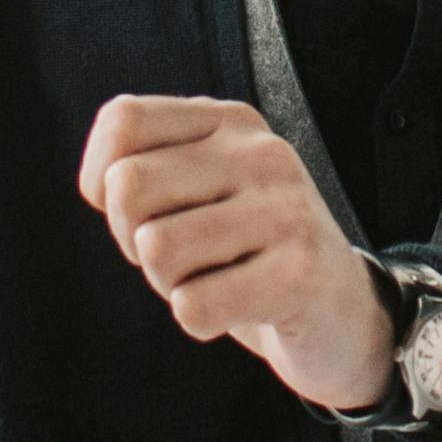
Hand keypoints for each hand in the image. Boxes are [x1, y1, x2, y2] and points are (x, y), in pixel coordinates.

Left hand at [78, 95, 389, 412]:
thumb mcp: (201, 192)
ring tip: (216, 279)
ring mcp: (285, 210)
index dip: (102, 179)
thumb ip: (147, 170)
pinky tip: (238, 307)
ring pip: (155, 249)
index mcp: (232, 124)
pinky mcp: (298, 273)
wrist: (340, 315)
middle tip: (183, 256)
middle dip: (133, 239)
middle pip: (128, 186)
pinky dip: (200, 320)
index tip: (139, 212)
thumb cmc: (249, 254)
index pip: (123, 122)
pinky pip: (192, 306)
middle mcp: (262, 154)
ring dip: (170, 284)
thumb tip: (100, 184)